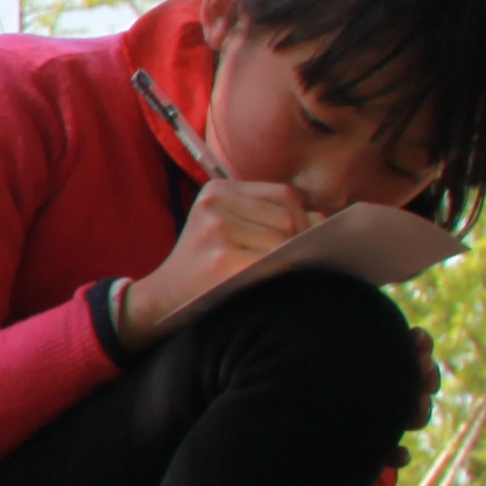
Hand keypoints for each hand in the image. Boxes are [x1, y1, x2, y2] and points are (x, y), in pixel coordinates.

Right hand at [122, 179, 314, 339]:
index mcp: (218, 189)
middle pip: (288, 216)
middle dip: (298, 241)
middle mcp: (214, 202)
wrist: (163, 296)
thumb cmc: (204, 264)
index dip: (303, 218)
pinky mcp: (221, 257)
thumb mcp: (229, 227)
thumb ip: (270, 216)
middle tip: (289, 261)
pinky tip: (268, 279)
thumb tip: (323, 218)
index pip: (284, 194)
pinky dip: (280, 271)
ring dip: (288, 259)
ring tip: (272, 270)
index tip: (299, 241)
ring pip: (284, 239)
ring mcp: (216, 228)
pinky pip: (273, 260)